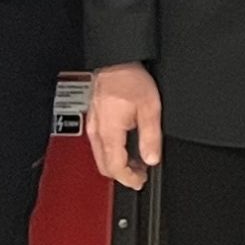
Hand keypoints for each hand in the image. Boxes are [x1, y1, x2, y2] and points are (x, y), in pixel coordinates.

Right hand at [85, 62, 162, 190]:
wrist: (115, 61)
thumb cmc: (129, 79)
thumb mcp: (149, 108)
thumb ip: (151, 136)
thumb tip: (152, 158)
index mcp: (109, 132)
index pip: (115, 168)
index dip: (128, 179)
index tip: (140, 182)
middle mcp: (97, 132)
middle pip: (105, 166)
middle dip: (122, 174)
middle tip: (140, 174)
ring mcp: (93, 126)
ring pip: (100, 156)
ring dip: (116, 163)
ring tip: (136, 162)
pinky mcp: (94, 120)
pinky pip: (99, 144)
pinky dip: (112, 151)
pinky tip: (125, 147)